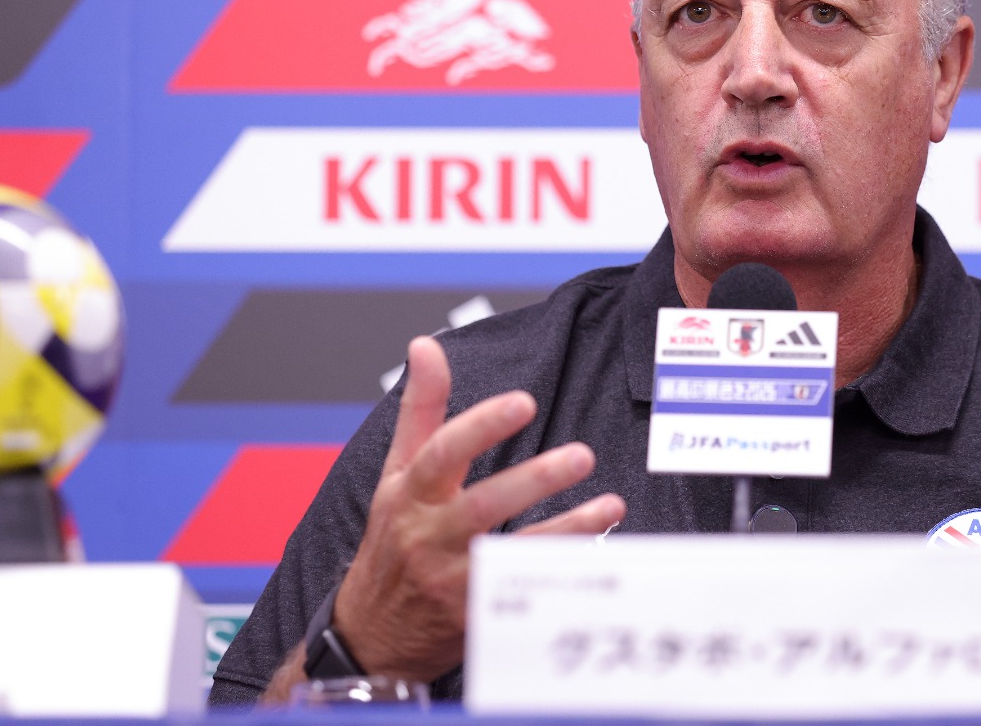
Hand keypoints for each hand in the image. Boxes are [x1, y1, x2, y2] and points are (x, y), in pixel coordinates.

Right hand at [331, 335, 625, 681]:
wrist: (371, 636)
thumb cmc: (391, 541)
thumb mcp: (395, 473)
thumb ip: (420, 408)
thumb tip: (425, 345)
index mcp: (411, 493)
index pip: (443, 452)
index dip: (482, 427)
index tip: (523, 402)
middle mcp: (429, 535)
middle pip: (484, 505)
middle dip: (534, 480)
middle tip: (582, 455)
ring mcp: (451, 580)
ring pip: (513, 554)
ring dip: (566, 530)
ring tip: (609, 507)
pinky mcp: (473, 617)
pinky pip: (524, 594)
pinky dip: (560, 574)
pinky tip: (598, 555)